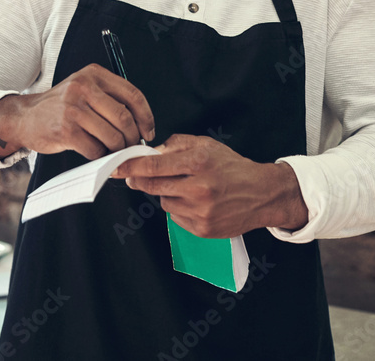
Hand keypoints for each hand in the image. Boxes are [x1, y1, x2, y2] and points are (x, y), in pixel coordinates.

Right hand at [0, 64, 154, 159]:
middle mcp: (83, 88)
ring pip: (112, 136)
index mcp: (93, 74)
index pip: (132, 95)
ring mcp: (73, 109)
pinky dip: (100, 156)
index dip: (146, 117)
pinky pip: (95, 149)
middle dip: (132, 137)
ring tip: (114, 150)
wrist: (25, 117)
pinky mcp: (66, 131)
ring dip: (117, 149)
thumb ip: (110, 98)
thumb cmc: (61, 106)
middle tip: (131, 145)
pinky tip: (96, 153)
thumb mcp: (84, 89)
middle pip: (124, 118)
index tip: (148, 131)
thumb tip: (141, 123)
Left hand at [112, 134, 308, 237]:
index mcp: (199, 162)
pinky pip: (176, 216)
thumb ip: (177, 145)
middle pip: (153, 185)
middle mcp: (199, 188)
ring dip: (166, 193)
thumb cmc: (232, 167)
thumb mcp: (207, 145)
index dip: (129, 167)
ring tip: (186, 187)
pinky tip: (195, 202)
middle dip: (139, 180)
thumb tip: (151, 152)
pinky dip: (179, 208)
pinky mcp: (202, 228)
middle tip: (133, 176)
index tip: (113, 167)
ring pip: (163, 201)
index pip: (154, 165)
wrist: (261, 194)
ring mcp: (200, 211)